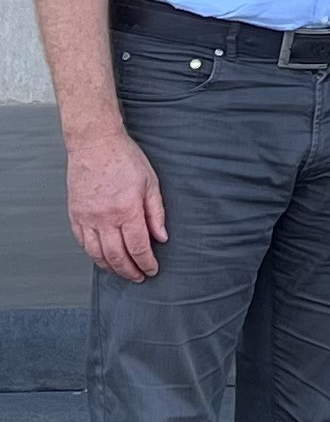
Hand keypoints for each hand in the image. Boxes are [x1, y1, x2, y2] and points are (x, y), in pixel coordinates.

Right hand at [66, 127, 165, 282]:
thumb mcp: (151, 183)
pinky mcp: (74, 215)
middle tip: (139, 277)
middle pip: (117, 255)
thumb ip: (156, 213)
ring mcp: (86, 217)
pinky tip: (102, 258)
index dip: (146, 262)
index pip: (138, 247)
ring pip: (96, 253)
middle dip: (129, 271)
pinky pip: (82, 242)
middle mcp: (104, 218)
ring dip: (110, 267)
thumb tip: (162, 237)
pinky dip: (92, 254)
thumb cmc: (125, 159)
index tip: (152, 270)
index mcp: (127, 210)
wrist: (95, 144)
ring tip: (122, 272)